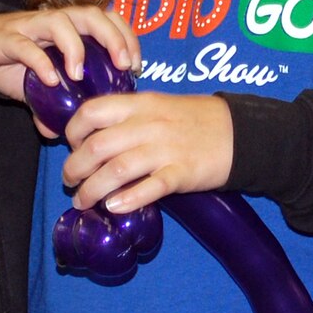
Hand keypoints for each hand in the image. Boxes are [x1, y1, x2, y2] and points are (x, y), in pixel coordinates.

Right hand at [0, 7, 141, 131]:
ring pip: (61, 21)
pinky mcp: (7, 37)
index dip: (126, 36)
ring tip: (79, 74)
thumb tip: (58, 133)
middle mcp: (55, 21)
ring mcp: (31, 27)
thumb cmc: (11, 60)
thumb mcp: (36, 86)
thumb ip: (49, 105)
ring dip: (75, 46)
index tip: (135, 65)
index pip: (108, 19)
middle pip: (91, 14)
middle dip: (112, 37)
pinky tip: (49, 79)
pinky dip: (40, 61)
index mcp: (70, 28)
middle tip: (122, 64)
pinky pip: (26, 45)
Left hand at [60, 92, 232, 212]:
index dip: (73, 131)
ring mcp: (166, 149)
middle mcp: (148, 125)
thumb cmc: (197, 119)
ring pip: (117, 170)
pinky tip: (114, 208)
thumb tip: (94, 137)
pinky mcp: (182, 173)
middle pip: (97, 146)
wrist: (241, 132)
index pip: (92, 111)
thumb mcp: (159, 105)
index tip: (72, 146)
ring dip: (92, 190)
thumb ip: (129, 117)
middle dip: (75, 168)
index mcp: (141, 104)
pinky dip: (128, 199)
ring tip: (84, 201)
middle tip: (71, 181)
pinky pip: (150, 187)